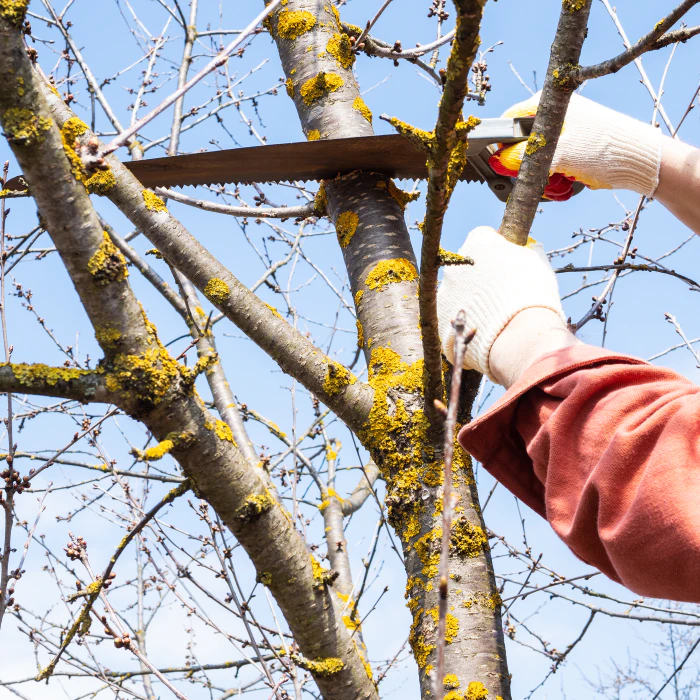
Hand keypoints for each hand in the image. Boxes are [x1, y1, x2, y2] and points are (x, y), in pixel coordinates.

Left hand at [437, 226, 571, 382]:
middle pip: (468, 265)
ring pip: (458, 289)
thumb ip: (521, 252)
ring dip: (471, 296)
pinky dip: (465, 317)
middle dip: (480, 274)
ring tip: (492, 312)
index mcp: (478, 243)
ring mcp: (445, 290)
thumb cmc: (531, 293)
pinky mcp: (441, 315)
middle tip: (499, 290)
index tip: (505, 260)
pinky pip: (454, 312)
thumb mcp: (534, 262)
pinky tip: (482, 326)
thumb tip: (522, 251)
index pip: (484, 237)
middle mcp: (456, 263)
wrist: (518, 333)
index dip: (496, 248)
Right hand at [490, 92, 663, 200]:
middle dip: (526, 167)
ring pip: (535, 160)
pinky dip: (555, 178)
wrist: (641, 162)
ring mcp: (563, 133)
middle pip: (520, 145)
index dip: (501, 144)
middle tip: (539, 177)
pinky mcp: (571, 149)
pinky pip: (550, 166)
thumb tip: (497, 162)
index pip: (509, 121)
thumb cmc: (603, 148)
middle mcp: (552, 115)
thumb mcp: (558, 153)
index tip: (504, 164)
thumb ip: (523, 157)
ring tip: (560, 182)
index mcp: (547, 103)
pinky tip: (567, 184)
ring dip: (542, 177)